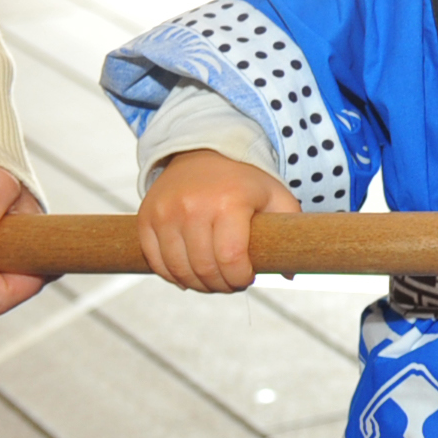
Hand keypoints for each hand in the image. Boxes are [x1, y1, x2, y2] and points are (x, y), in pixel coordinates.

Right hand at [137, 149, 298, 291]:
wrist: (203, 152)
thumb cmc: (244, 181)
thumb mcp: (276, 197)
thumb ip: (291, 232)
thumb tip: (290, 274)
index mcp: (228, 203)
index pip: (230, 259)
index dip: (240, 278)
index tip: (246, 278)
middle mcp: (192, 207)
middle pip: (203, 268)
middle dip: (221, 285)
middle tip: (231, 283)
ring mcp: (165, 212)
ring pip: (178, 269)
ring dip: (197, 284)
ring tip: (212, 279)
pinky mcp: (146, 218)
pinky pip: (155, 260)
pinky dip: (172, 275)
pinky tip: (188, 274)